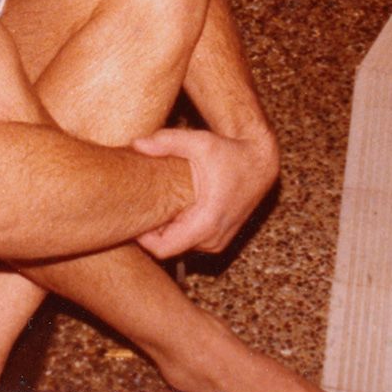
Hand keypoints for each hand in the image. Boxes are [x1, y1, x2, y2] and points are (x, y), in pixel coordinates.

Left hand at [132, 124, 277, 258]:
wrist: (259, 163)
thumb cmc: (229, 153)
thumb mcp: (198, 142)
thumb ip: (165, 142)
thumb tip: (135, 144)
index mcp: (207, 221)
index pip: (163, 249)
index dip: (142, 239)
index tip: (131, 219)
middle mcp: (214, 237)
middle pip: (168, 248)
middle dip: (151, 233)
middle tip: (138, 210)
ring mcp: (218, 241)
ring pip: (179, 247)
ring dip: (166, 232)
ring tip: (155, 208)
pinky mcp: (220, 239)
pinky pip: (190, 243)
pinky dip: (179, 231)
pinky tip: (173, 211)